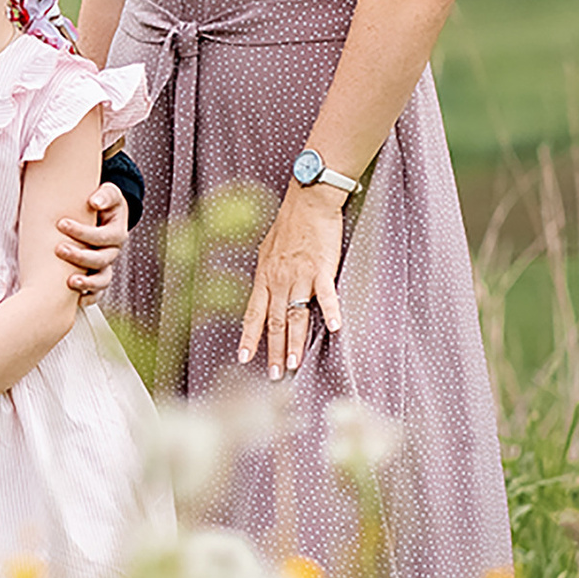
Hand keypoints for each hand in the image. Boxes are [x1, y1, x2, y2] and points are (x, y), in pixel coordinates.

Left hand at [54, 179, 129, 302]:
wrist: (104, 214)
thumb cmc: (103, 202)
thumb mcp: (108, 193)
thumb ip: (104, 195)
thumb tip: (94, 202)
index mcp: (117, 233)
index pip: (102, 236)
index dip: (82, 232)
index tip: (60, 223)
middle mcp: (113, 252)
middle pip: (101, 260)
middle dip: (79, 256)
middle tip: (58, 249)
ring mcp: (106, 266)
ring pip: (102, 281)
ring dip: (87, 283)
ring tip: (70, 282)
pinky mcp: (97, 277)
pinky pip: (97, 293)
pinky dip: (89, 298)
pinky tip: (76, 300)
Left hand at [237, 185, 345, 378]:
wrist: (307, 202)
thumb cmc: (289, 224)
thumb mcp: (267, 251)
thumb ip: (267, 275)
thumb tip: (264, 292)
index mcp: (264, 277)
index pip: (253, 314)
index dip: (248, 337)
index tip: (243, 358)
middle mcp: (278, 280)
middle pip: (275, 322)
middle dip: (274, 351)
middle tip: (275, 375)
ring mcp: (299, 276)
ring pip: (296, 315)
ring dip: (295, 343)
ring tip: (295, 365)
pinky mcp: (321, 269)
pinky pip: (326, 295)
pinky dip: (330, 312)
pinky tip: (335, 329)